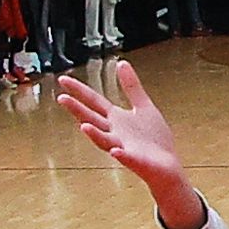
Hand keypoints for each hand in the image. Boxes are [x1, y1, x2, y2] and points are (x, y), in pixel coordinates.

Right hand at [54, 67, 204, 227]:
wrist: (166, 166)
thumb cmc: (154, 139)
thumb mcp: (143, 106)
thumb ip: (131, 86)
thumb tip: (121, 63)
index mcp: (116, 119)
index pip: (94, 102)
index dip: (79, 90)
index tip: (63, 80)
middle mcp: (115, 133)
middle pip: (93, 119)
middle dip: (77, 110)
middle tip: (61, 98)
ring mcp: (123, 147)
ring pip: (105, 140)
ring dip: (94, 134)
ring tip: (83, 125)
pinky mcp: (136, 161)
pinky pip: (127, 158)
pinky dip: (121, 155)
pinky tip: (116, 151)